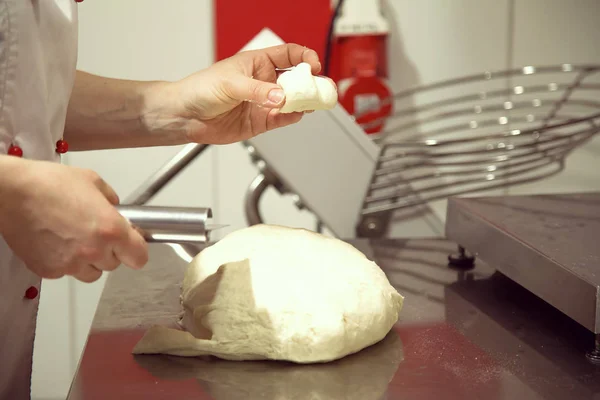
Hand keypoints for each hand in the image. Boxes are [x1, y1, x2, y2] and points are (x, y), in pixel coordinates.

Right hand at [0, 158, 147, 281]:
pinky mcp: (50, 270)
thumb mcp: (92, 181)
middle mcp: (94, 251)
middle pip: (115, 265)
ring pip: (92, 274)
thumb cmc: (50, 183)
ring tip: (75, 239)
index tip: (131, 244)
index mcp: (111, 229)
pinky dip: (66, 262)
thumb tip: (117, 210)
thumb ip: (111, 199)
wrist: (11, 192)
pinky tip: (56, 242)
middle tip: (96, 233)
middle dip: (110, 251)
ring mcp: (71, 264)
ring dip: (90, 261)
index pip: (139, 257)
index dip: (136, 250)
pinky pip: (67, 273)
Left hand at [150, 44, 321, 143]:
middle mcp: (264, 82)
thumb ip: (257, 91)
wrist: (186, 116)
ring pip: (292, 101)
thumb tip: (280, 96)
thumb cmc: (200, 89)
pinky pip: (282, 118)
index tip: (314, 66)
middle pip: (296, 80)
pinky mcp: (261, 121)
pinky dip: (291, 117)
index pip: (289, 54)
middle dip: (310, 84)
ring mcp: (264, 102)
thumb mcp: (230, 84)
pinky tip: (295, 114)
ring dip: (303, 102)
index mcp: (257, 63)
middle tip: (320, 89)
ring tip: (310, 104)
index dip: (305, 58)